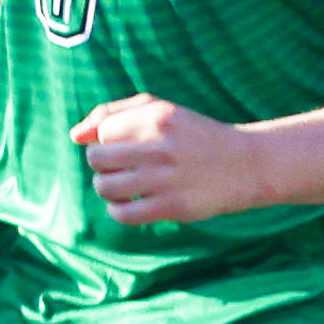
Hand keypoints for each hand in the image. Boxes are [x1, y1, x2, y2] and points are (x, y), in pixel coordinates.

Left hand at [75, 95, 263, 225]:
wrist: (249, 164)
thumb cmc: (194, 136)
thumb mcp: (160, 110)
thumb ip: (112, 114)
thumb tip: (74, 136)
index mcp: (158, 118)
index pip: (102, 132)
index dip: (109, 140)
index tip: (130, 145)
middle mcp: (162, 146)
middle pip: (96, 159)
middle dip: (103, 165)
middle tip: (123, 167)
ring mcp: (167, 178)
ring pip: (104, 187)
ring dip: (108, 188)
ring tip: (127, 185)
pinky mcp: (173, 207)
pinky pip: (121, 214)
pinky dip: (119, 210)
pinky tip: (132, 203)